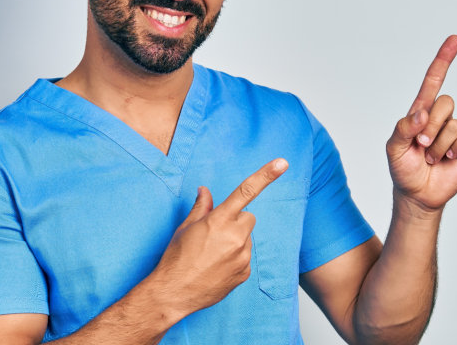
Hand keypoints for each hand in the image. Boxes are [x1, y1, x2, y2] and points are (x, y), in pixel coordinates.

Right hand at [145, 159, 288, 313]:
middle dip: (236, 220)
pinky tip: (217, 266)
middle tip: (216, 233)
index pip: (246, 192)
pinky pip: (245, 256)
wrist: (174, 293)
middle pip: (248, 217)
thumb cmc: (176, 259)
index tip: (282, 163)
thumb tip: (205, 191)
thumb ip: (201, 207)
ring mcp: (242, 256)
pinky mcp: (245, 272)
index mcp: (219, 221)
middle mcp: (235, 237)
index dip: (266, 175)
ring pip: (247, 238)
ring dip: (235, 240)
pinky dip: (235, 258)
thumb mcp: (185, 228)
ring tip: (213, 254)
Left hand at [385, 35, 456, 211]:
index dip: (444, 60)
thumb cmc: (403, 169)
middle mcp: (441, 118)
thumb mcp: (393, 148)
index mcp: (421, 112)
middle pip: (445, 102)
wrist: (417, 196)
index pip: (433, 81)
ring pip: (456, 124)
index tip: (455, 40)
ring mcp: (456, 131)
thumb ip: (403, 128)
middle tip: (422, 146)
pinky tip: (450, 158)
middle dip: (432, 126)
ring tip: (432, 158)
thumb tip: (421, 114)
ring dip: (441, 144)